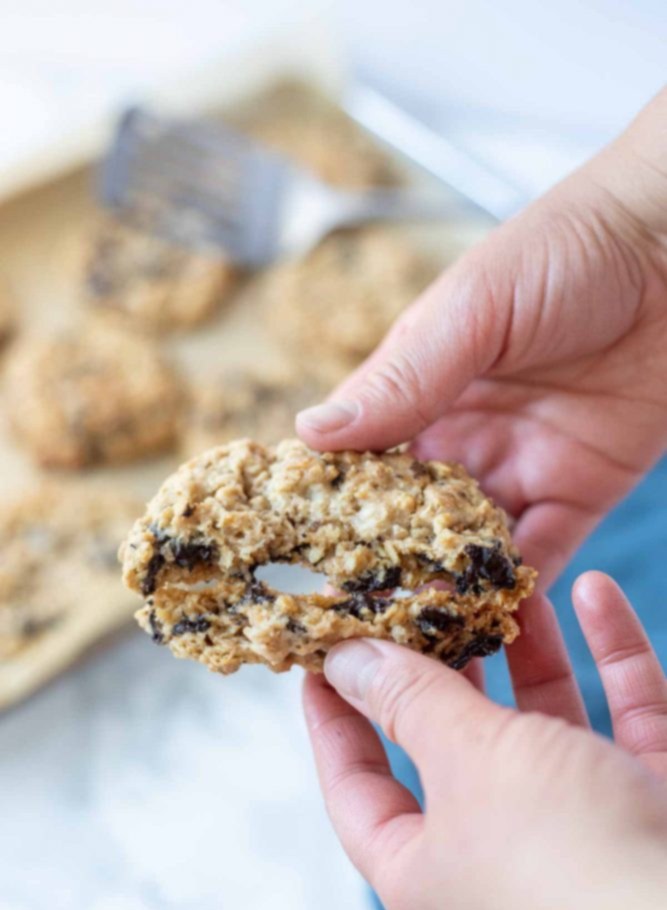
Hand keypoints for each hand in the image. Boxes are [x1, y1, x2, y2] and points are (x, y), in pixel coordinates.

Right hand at [297, 89, 666, 585]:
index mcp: (420, 389)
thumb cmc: (565, 250)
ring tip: (413, 641)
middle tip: (352, 625)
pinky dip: (516, 590)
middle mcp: (463, 436)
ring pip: (470, 547)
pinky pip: (541, 551)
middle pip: (412, 518)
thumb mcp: (472, 311)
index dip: (333, 513)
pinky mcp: (579, 490)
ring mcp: (519, 466)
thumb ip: (402, 379)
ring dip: (446, 590)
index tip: (301, 564)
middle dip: (386, 568)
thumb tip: (311, 432)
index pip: (361, 462)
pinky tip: (487, 623)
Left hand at [302, 573, 666, 909]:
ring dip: (527, 648)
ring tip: (503, 581)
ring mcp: (576, 831)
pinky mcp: (645, 801)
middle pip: (451, 745)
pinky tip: (592, 589)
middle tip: (420, 599)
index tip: (323, 652)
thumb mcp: (468, 758)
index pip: (354, 786)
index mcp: (424, 872)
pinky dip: (611, 655)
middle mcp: (494, 855)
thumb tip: (347, 659)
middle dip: (443, 666)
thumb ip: (410, 699)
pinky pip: (622, 716)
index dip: (334, 716)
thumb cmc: (563, 849)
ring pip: (539, 723)